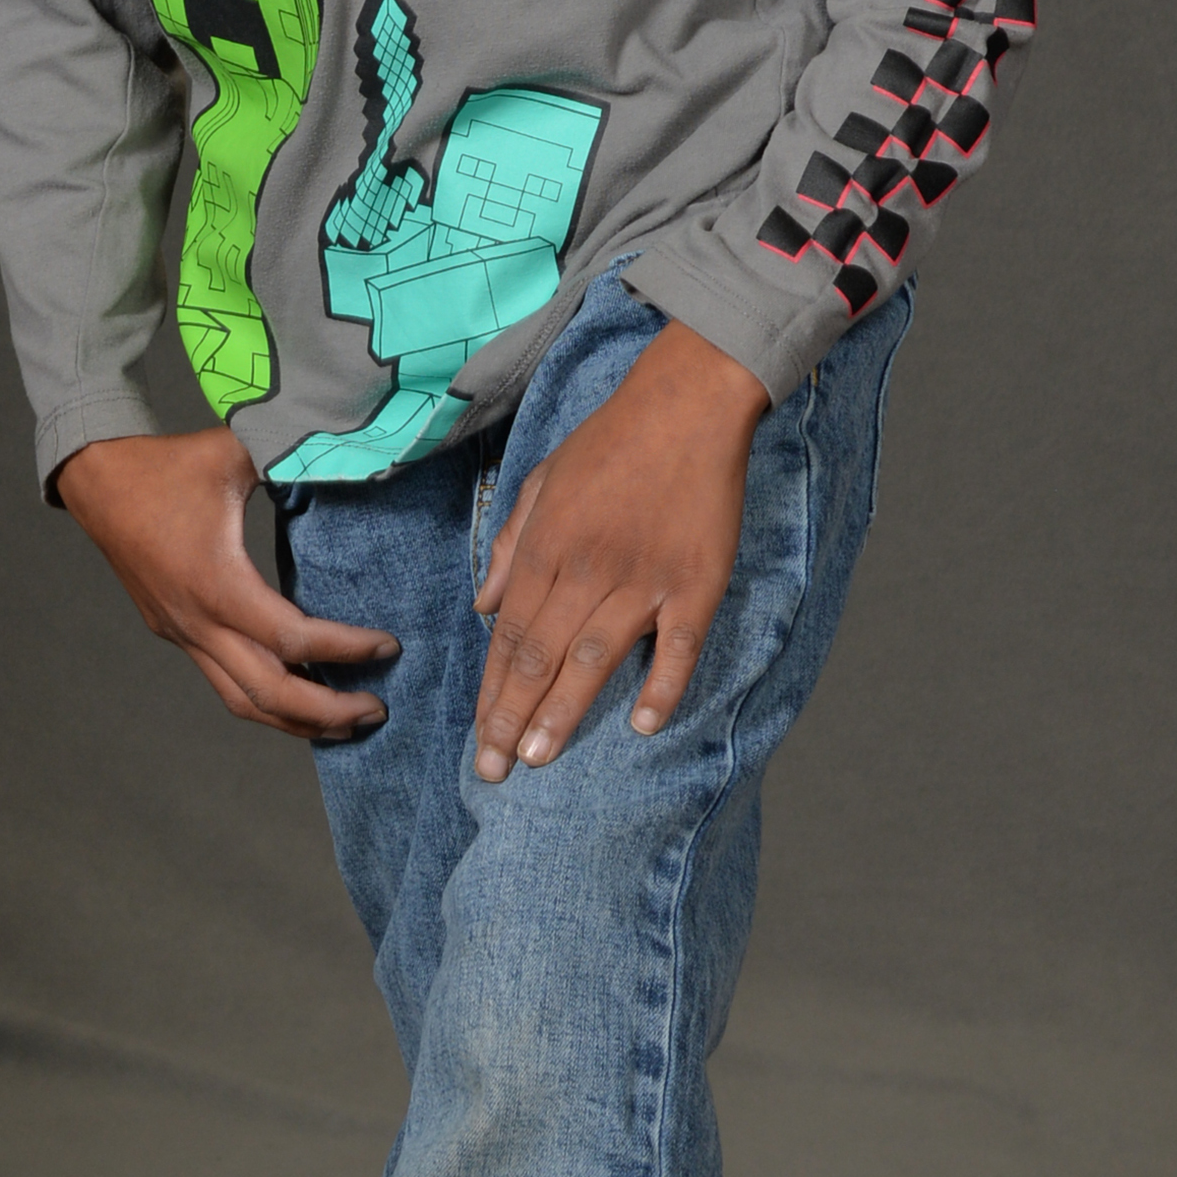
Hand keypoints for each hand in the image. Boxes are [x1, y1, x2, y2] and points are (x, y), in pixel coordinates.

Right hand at [54, 424, 398, 739]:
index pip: (291, 637)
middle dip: (326, 712)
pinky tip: (296, 696)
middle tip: (377, 711)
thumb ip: (290, 456)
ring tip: (344, 724)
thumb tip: (347, 452)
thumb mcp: (233, 453)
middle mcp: (198, 622)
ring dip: (295, 721)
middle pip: (268, 694)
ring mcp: (183, 634)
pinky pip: (224, 682)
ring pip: (242, 700)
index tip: (388, 647)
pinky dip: (265, 699)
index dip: (344, 649)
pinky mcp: (175, 633)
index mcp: (217, 583)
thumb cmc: (166, 466)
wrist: (96, 481)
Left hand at [472, 322, 770, 782]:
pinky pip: (679, 646)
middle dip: (512, 718)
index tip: (478, 737)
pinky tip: (643, 726)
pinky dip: (662, 687)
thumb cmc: (610, 441)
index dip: (492, 689)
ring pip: (595, 659)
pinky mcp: (698, 582)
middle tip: (494, 772)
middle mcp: (589, 567)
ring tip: (538, 759)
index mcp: (548, 544)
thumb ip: (511, 543)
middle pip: (542, 656)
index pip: (509, 633)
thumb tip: (483, 606)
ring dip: (564, 714)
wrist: (687, 404)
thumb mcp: (542, 478)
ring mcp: (646, 578)